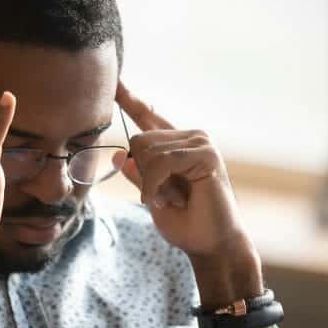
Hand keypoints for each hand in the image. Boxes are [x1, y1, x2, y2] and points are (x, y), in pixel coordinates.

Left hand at [116, 80, 253, 261]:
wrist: (212, 245)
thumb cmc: (186, 224)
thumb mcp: (153, 197)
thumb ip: (140, 175)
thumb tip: (122, 154)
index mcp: (176, 145)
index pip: (149, 116)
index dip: (130, 100)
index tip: (114, 82)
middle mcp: (190, 137)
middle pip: (139, 139)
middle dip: (142, 174)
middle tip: (162, 197)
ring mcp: (200, 142)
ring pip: (148, 150)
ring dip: (151, 183)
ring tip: (171, 200)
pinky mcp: (206, 153)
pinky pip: (163, 161)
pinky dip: (155, 184)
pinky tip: (162, 200)